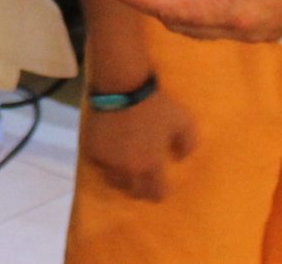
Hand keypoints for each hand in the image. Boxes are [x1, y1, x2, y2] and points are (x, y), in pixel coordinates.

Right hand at [79, 89, 198, 201]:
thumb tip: (181, 158)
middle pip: (133, 191)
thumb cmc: (155, 105)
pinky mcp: (92, 151)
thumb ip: (188, 144)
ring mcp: (108, 161)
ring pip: (114, 181)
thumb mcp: (184, 121)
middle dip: (139, 188)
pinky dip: (105, 162)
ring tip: (124, 168)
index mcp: (151, 165)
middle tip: (142, 179)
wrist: (123, 88)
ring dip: (121, 177)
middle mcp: (128, 169)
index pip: (155, 193)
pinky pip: (99, 164)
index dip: (158, 193)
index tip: (159, 188)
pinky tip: (110, 153)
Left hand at [106, 0, 281, 41]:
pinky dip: (204, 5)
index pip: (175, 10)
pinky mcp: (274, 22)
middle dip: (155, 4)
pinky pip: (227, 20)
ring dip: (180, 7)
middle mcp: (248, 30)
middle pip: (187, 25)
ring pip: (207, 25)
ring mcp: (263, 30)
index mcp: (238, 11)